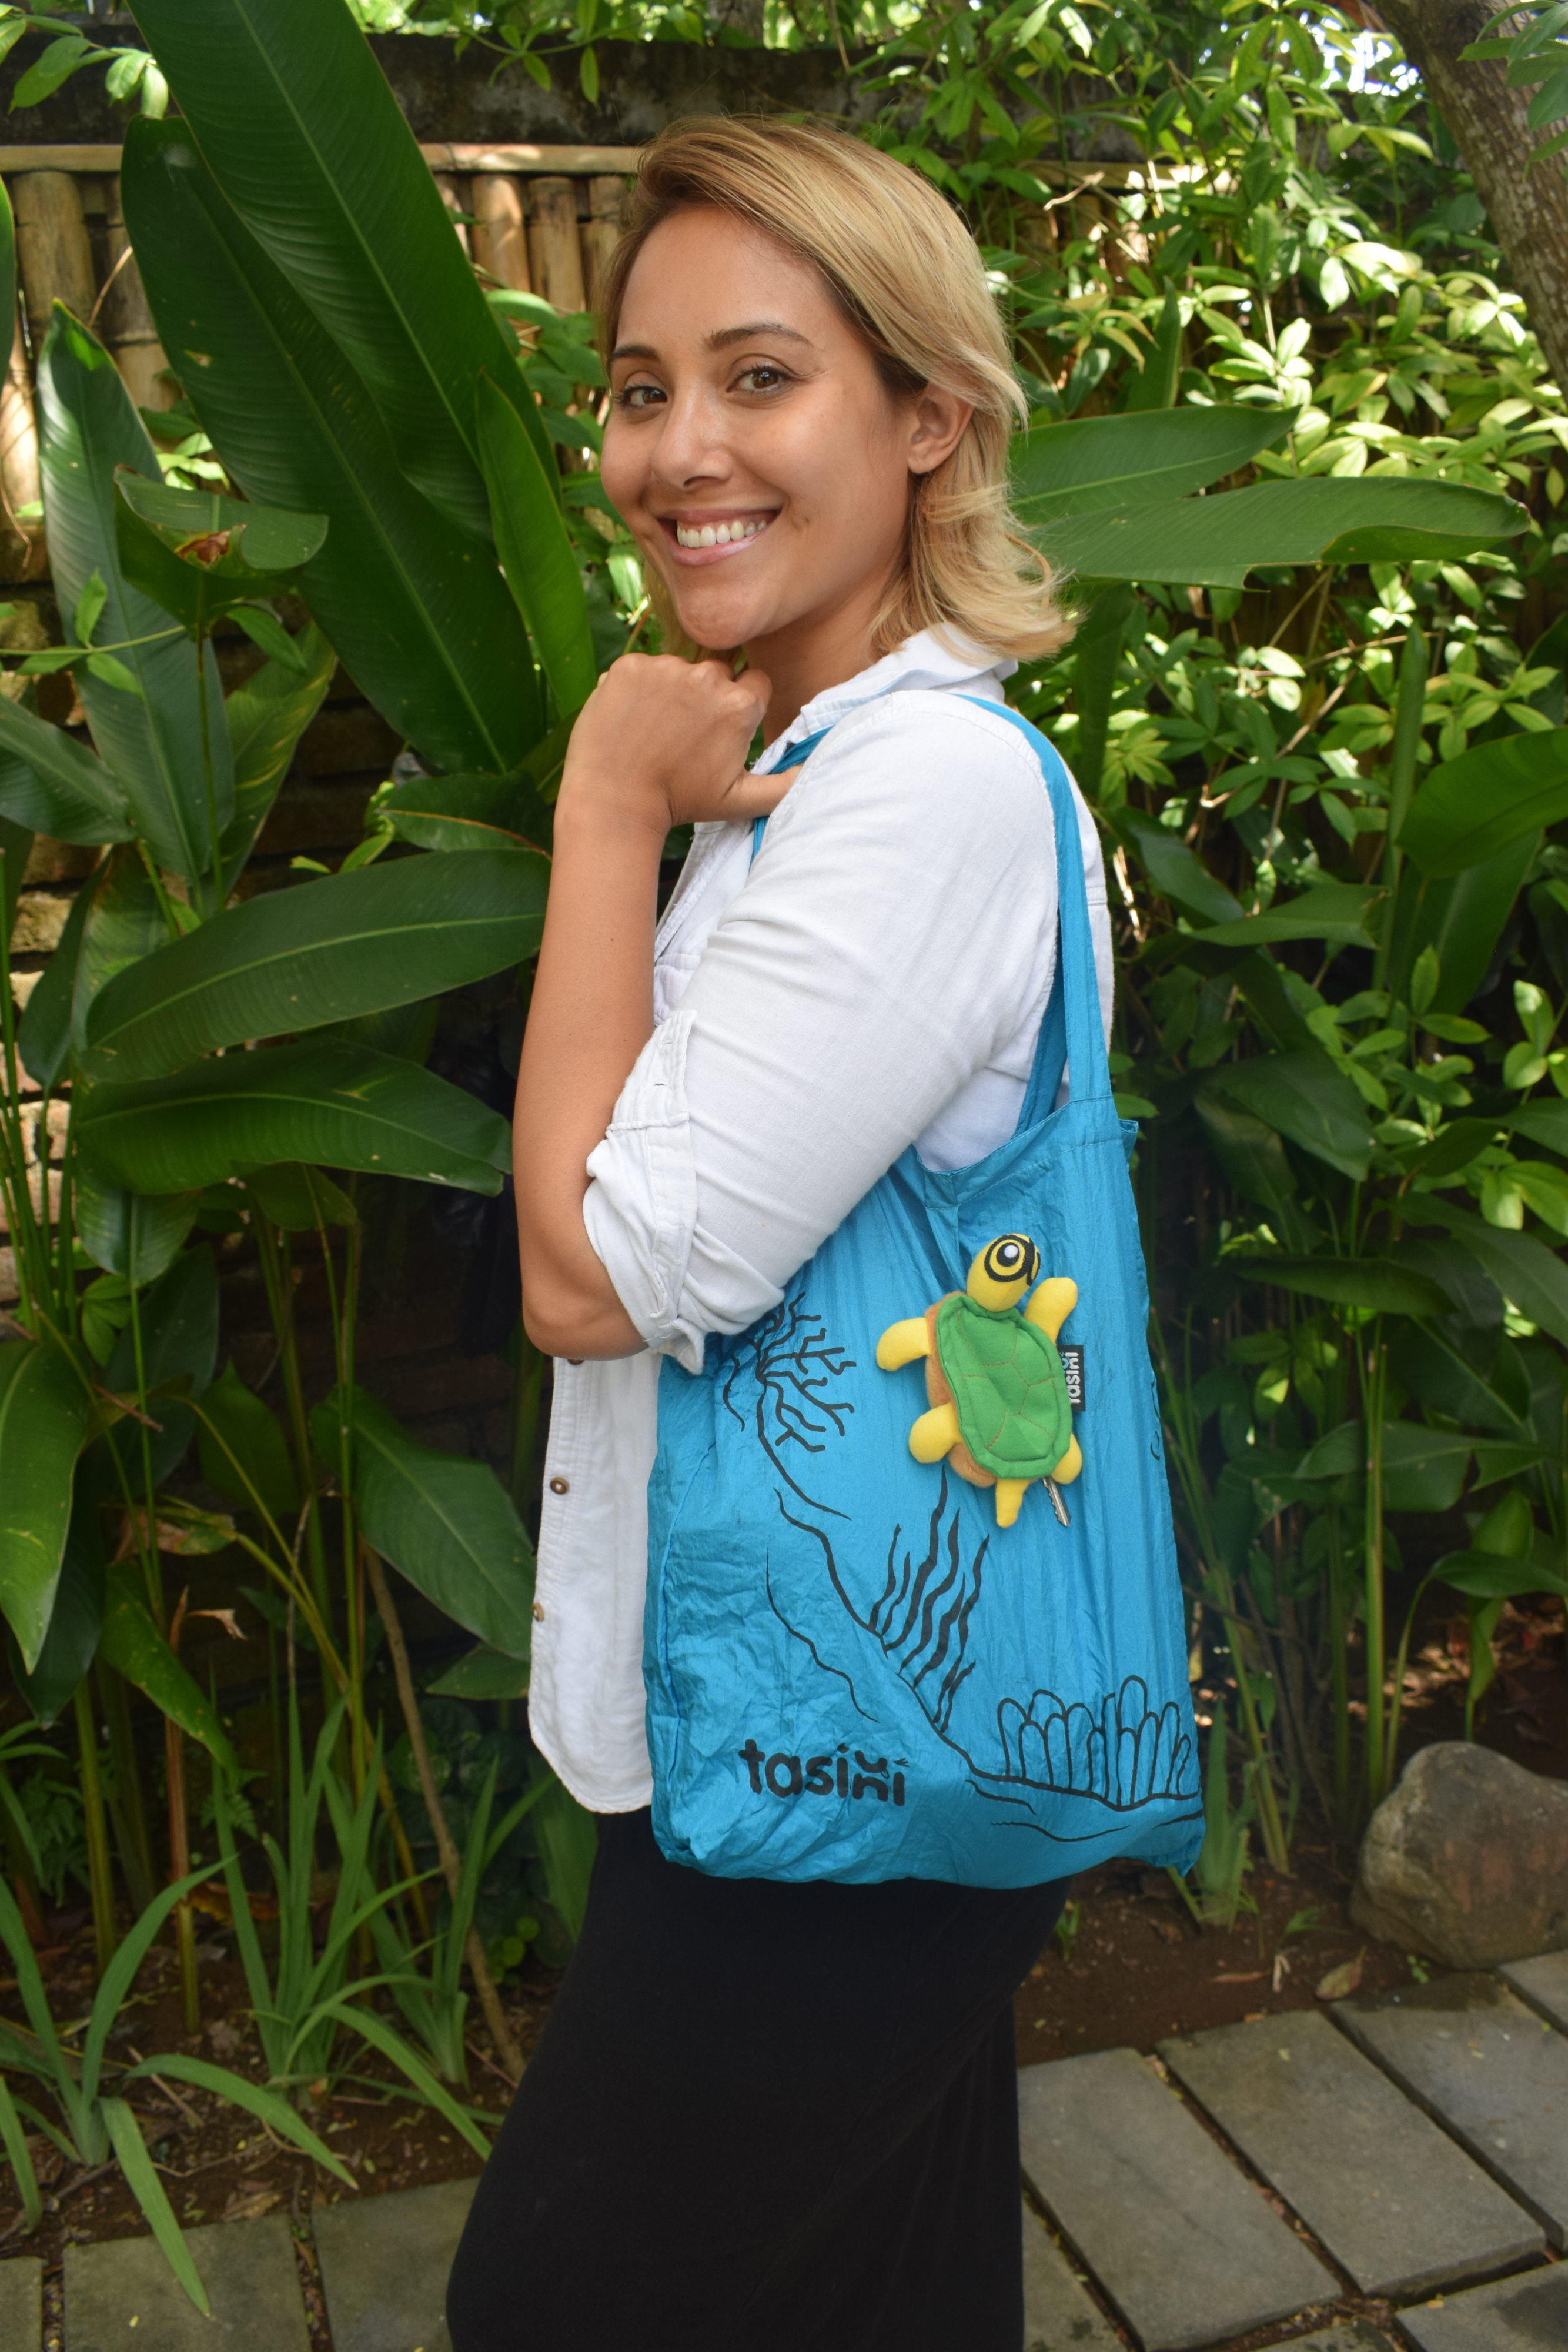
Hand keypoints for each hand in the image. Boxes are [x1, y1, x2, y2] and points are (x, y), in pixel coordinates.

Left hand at [558, 654, 795, 837]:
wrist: (614, 802)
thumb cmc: (681, 803)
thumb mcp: (741, 801)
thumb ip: (785, 784)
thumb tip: (815, 767)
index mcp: (740, 704)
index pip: (754, 684)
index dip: (738, 708)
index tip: (717, 732)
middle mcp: (707, 677)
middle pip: (719, 671)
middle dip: (707, 697)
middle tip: (684, 735)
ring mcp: (665, 668)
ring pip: (681, 667)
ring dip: (673, 690)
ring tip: (656, 730)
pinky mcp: (630, 666)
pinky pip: (644, 667)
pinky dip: (639, 688)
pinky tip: (634, 719)